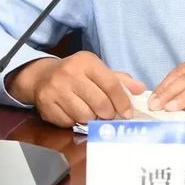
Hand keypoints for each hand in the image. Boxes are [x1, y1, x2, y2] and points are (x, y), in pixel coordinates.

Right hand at [5, 51, 145, 127]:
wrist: (43, 76)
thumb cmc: (77, 73)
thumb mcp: (97, 70)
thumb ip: (120, 80)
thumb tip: (141, 89)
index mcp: (86, 61)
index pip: (111, 84)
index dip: (122, 101)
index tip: (128, 113)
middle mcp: (70, 73)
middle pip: (99, 103)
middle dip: (109, 113)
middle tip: (110, 115)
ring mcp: (55, 90)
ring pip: (85, 115)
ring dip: (93, 119)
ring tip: (93, 113)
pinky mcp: (46, 106)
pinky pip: (69, 122)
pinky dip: (76, 122)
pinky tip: (76, 113)